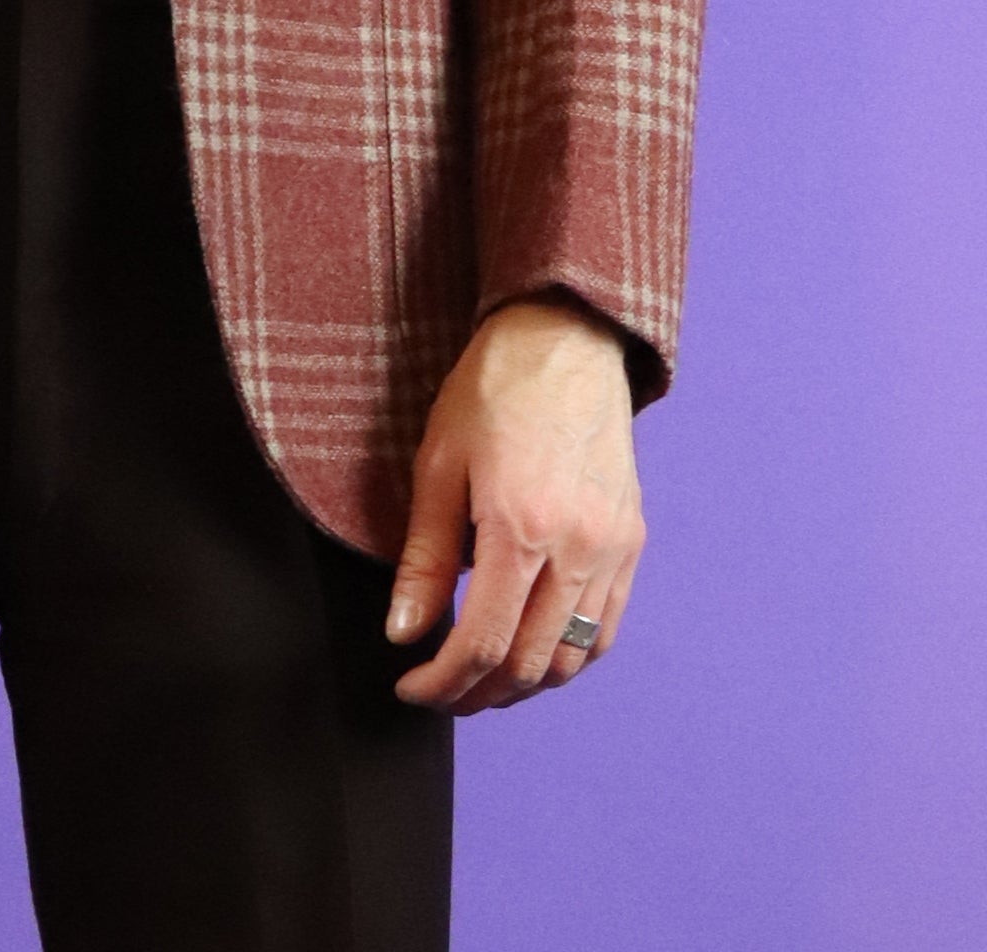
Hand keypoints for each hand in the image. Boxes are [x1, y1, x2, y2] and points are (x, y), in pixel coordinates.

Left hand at [386, 298, 644, 713]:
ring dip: (524, 685)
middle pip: (530, 664)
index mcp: (521, 528)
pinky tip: (531, 652)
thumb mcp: (438, 465)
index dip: (443, 683)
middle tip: (438, 693)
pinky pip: (605, 629)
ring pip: (572, 659)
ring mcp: (613, 548)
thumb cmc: (492, 391)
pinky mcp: (631, 542)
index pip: (484, 643)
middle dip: (477, 694)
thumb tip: (404, 633)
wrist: (565, 340)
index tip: (411, 689)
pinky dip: (568, 657)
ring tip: (479, 680)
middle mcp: (577, 548)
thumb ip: (423, 558)